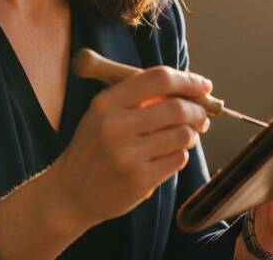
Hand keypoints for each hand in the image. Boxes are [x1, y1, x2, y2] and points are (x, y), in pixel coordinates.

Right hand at [47, 66, 211, 229]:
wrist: (69, 193)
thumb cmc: (95, 147)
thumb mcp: (104, 113)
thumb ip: (140, 97)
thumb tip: (190, 89)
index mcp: (107, 102)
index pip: (159, 79)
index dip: (188, 80)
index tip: (203, 85)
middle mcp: (114, 126)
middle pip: (177, 108)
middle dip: (198, 111)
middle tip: (202, 118)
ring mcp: (126, 155)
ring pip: (183, 135)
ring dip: (192, 135)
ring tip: (185, 137)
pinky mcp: (139, 180)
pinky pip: (178, 159)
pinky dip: (181, 155)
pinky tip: (168, 156)